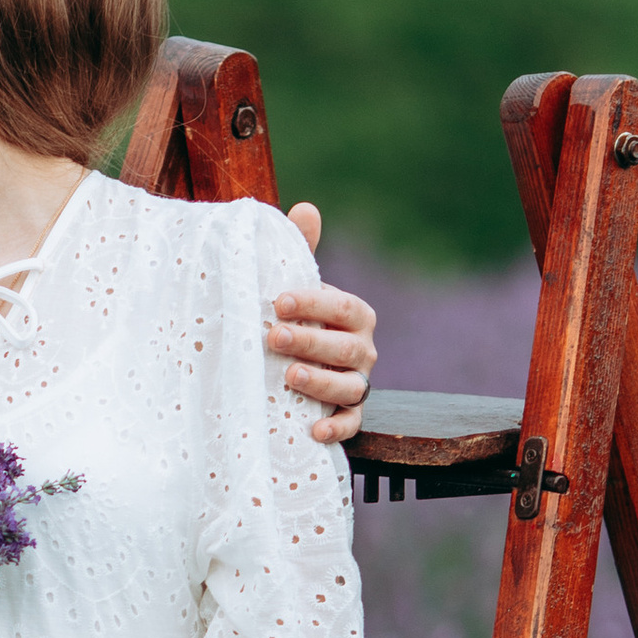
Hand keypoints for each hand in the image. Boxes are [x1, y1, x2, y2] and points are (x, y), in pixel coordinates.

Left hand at [268, 200, 376, 447]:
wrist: (293, 368)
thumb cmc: (297, 319)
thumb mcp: (297, 286)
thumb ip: (300, 251)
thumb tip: (305, 208)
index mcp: (354, 316)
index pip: (343, 306)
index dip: (314, 303)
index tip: (278, 301)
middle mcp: (362, 350)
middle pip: (346, 348)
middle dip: (311, 342)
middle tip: (274, 336)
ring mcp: (357, 384)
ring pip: (351, 387)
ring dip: (322, 382)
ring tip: (288, 377)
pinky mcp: (348, 416)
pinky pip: (351, 425)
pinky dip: (337, 428)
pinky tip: (314, 430)